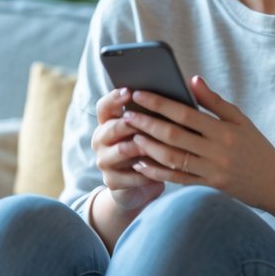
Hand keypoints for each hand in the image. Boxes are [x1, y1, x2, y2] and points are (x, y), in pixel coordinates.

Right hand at [91, 87, 163, 211]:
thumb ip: (152, 113)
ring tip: (160, 144)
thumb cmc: (148, 148)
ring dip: (142, 147)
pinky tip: (163, 169)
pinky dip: (148, 172)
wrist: (139, 184)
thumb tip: (173, 95)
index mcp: (107, 122)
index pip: (104, 107)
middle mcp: (101, 140)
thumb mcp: (148, 129)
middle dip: (130, 123)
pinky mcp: (112, 181)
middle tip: (148, 119)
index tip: (130, 91)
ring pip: (122, 150)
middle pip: (111, 127)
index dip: (114, 98)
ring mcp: (104, 161)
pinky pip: (132, 175)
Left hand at [125, 76, 274, 214]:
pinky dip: (157, 172)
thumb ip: (215, 102)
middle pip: (174, 135)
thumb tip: (192, 80)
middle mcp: (217, 151)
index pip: (185, 113)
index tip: (139, 94)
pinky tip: (141, 163)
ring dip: (148, 147)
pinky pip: (177, 180)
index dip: (159, 103)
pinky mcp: (208, 189)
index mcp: (225, 131)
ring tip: (130, 136)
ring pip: (172, 159)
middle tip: (127, 114)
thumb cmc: (257, 147)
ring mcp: (212, 172)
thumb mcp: (241, 121)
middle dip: (147, 123)